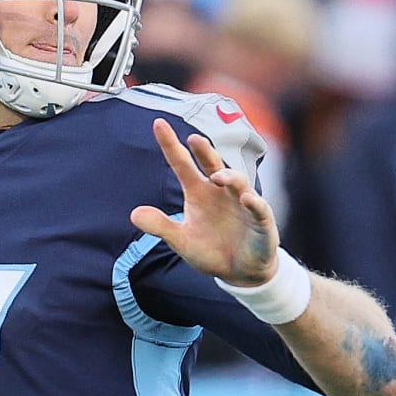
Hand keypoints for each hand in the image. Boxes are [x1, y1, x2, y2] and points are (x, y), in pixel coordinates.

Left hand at [130, 118, 278, 285]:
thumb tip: (134, 214)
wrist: (241, 272)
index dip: (170, 145)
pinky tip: (246, 199)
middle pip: (213, 165)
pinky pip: (259, 209)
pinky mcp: (260, 222)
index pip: (182, 164)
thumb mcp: (182, 240)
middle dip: (205, 152)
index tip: (158, 123)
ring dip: (229, 177)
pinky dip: (254, 203)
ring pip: (238, 183)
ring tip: (217, 177)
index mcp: (199, 193)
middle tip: (194, 139)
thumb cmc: (212, 250)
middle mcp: (220, 193)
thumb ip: (160, 226)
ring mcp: (242, 205)